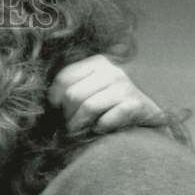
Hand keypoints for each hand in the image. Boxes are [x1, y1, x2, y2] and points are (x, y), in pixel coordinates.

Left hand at [49, 55, 164, 132]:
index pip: (63, 78)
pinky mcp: (135, 105)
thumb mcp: (93, 90)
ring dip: (80, 126)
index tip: (57, 111)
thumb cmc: (112, 107)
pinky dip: (100, 129)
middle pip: (73, 95)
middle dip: (67, 116)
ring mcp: (126, 86)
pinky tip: (102, 130)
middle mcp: (112, 71)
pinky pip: (106, 119)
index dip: (55, 99)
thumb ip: (73, 89)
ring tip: (81, 131)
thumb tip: (45, 103)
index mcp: (97, 63)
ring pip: (87, 107)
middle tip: (71, 127)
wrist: (149, 119)